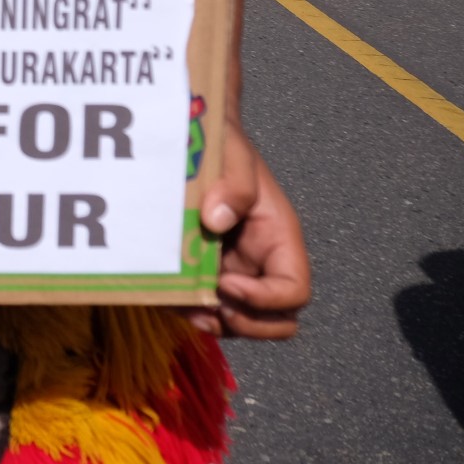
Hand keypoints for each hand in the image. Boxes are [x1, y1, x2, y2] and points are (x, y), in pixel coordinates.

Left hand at [193, 129, 310, 338]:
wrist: (197, 140)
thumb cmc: (225, 146)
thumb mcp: (234, 155)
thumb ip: (234, 185)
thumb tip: (216, 220)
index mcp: (278, 239)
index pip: (294, 290)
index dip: (266, 299)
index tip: (228, 282)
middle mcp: (262, 262)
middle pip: (275, 319)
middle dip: (246, 323)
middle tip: (213, 302)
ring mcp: (235, 270)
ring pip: (239, 319)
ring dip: (215, 322)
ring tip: (187, 306)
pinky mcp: (206, 270)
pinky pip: (205, 305)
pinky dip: (189, 310)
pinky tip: (169, 297)